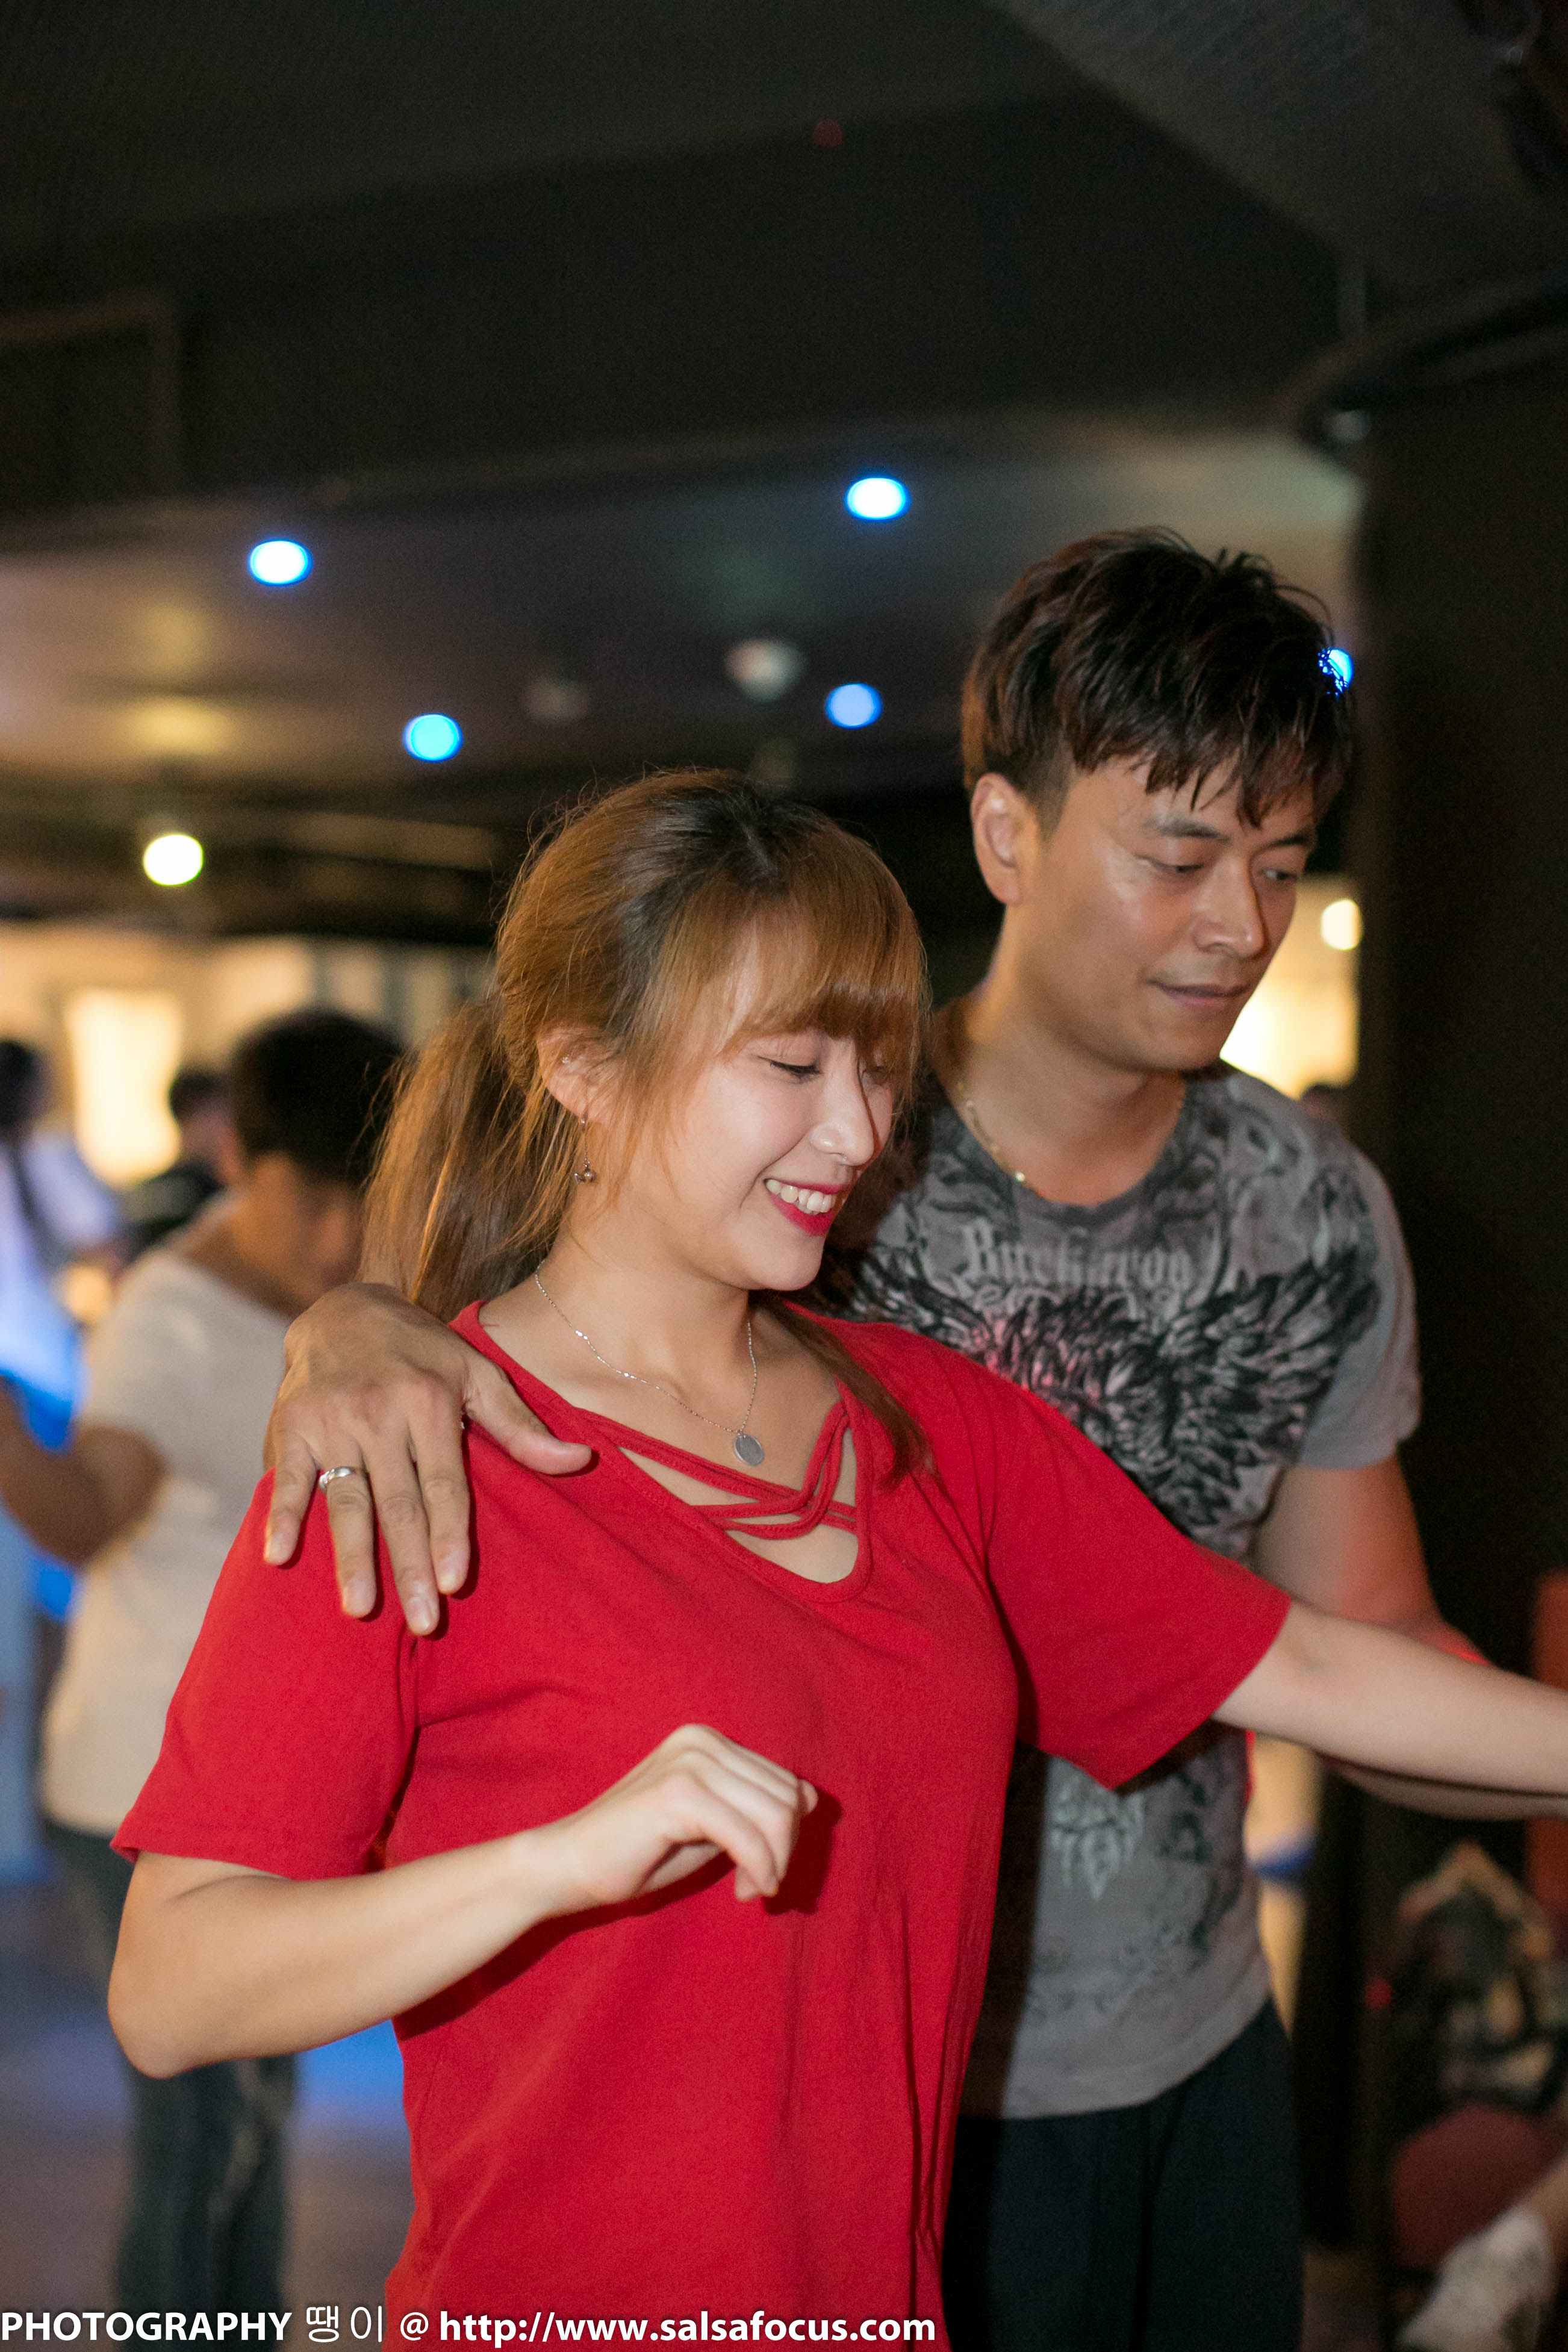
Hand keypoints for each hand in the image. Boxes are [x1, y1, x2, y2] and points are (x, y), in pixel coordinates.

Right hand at [263, 1282, 588, 1632]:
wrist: (344, 1309)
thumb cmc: (424, 1353)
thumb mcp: (478, 1374)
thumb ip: (521, 1428)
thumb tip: (579, 1462)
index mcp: (429, 1402)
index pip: (443, 1482)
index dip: (448, 1533)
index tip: (453, 1582)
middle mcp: (379, 1414)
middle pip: (398, 1503)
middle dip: (409, 1564)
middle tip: (421, 1620)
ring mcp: (331, 1422)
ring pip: (346, 1501)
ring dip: (351, 1557)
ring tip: (359, 1609)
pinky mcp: (291, 1427)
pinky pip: (289, 1480)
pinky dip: (281, 1517)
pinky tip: (278, 1557)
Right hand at [538, 1724, 818, 1909]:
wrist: (569, 1866)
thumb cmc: (639, 1853)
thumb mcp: (710, 1826)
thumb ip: (752, 1809)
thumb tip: (811, 1798)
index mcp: (709, 1740)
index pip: (785, 1782)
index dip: (787, 1834)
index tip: (763, 1873)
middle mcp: (703, 1740)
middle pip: (786, 1797)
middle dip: (785, 1851)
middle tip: (758, 1888)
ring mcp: (690, 1761)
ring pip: (775, 1815)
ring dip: (775, 1864)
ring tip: (752, 1890)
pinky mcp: (678, 1792)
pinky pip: (747, 1836)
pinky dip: (760, 1868)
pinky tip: (746, 1891)